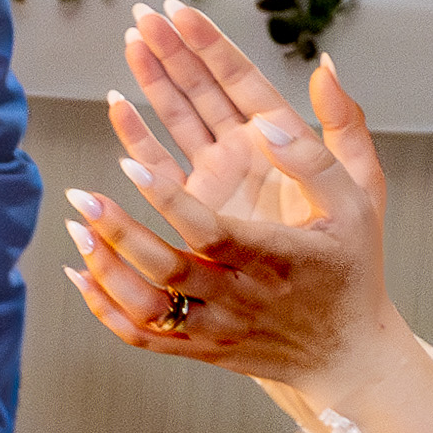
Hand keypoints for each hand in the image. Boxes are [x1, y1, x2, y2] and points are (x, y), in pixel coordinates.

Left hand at [74, 2, 404, 396]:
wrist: (348, 356)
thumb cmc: (353, 268)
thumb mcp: (359, 204)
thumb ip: (327, 146)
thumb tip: (314, 76)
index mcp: (276, 257)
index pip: (213, 230)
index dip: (169, 200)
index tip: (129, 163)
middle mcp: (240, 296)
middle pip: (169, 269)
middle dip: (121, 233)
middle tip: (79, 196)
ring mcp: (216, 326)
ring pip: (148, 307)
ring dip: (106, 268)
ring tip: (73, 224)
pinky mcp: (198, 348)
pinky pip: (141, 336)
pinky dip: (103, 307)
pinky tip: (77, 269)